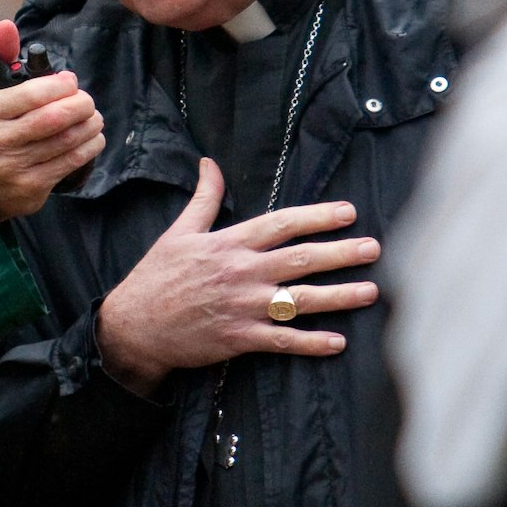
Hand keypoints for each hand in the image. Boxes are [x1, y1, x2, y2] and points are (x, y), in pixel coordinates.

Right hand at [0, 21, 104, 222]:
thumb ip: (1, 58)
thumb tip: (7, 26)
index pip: (29, 94)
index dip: (58, 86)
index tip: (70, 83)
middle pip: (51, 119)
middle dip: (79, 106)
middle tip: (87, 101)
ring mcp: (10, 166)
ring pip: (64, 141)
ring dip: (88, 126)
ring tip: (94, 118)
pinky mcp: (29, 187)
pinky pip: (69, 162)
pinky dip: (88, 147)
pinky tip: (92, 138)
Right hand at [96, 157, 380, 394]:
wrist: (133, 326)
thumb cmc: (156, 277)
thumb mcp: (178, 232)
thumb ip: (203, 199)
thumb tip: (209, 163)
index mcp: (228, 244)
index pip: (281, 224)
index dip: (317, 217)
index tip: (348, 212)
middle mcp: (240, 273)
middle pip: (300, 259)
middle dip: (340, 253)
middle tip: (373, 248)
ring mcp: (241, 307)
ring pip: (299, 300)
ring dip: (338, 296)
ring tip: (370, 291)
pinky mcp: (238, 339)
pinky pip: (281, 340)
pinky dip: (310, 343)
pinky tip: (338, 342)